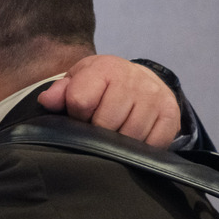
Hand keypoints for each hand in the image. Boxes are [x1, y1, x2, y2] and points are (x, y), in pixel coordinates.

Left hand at [37, 55, 179, 146]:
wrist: (139, 81)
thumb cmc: (103, 85)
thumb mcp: (79, 81)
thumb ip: (61, 91)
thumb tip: (47, 101)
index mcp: (106, 69)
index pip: (80, 102)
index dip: (76, 115)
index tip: (82, 115)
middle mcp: (134, 80)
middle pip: (105, 125)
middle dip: (97, 132)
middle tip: (99, 127)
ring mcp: (155, 98)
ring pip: (128, 138)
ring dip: (118, 143)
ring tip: (115, 132)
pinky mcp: (171, 116)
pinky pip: (151, 145)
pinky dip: (139, 149)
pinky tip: (133, 138)